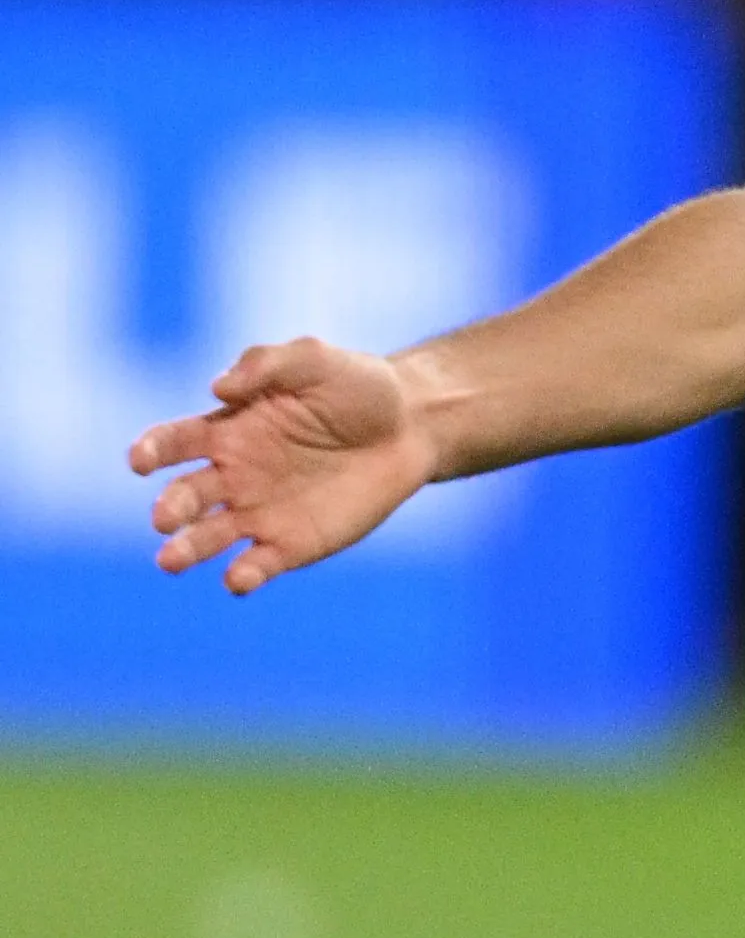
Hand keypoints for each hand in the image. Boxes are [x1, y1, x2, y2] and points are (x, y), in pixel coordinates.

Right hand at [130, 340, 439, 593]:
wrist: (410, 428)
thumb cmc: (357, 387)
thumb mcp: (314, 360)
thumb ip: (265, 365)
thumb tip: (218, 388)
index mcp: (227, 430)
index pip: (174, 443)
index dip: (151, 451)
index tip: (141, 460)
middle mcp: (233, 475)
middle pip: (186, 495)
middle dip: (170, 508)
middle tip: (166, 517)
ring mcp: (259, 513)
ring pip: (208, 537)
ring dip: (187, 549)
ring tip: (171, 559)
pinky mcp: (292, 544)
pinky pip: (257, 564)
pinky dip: (242, 575)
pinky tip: (239, 577)